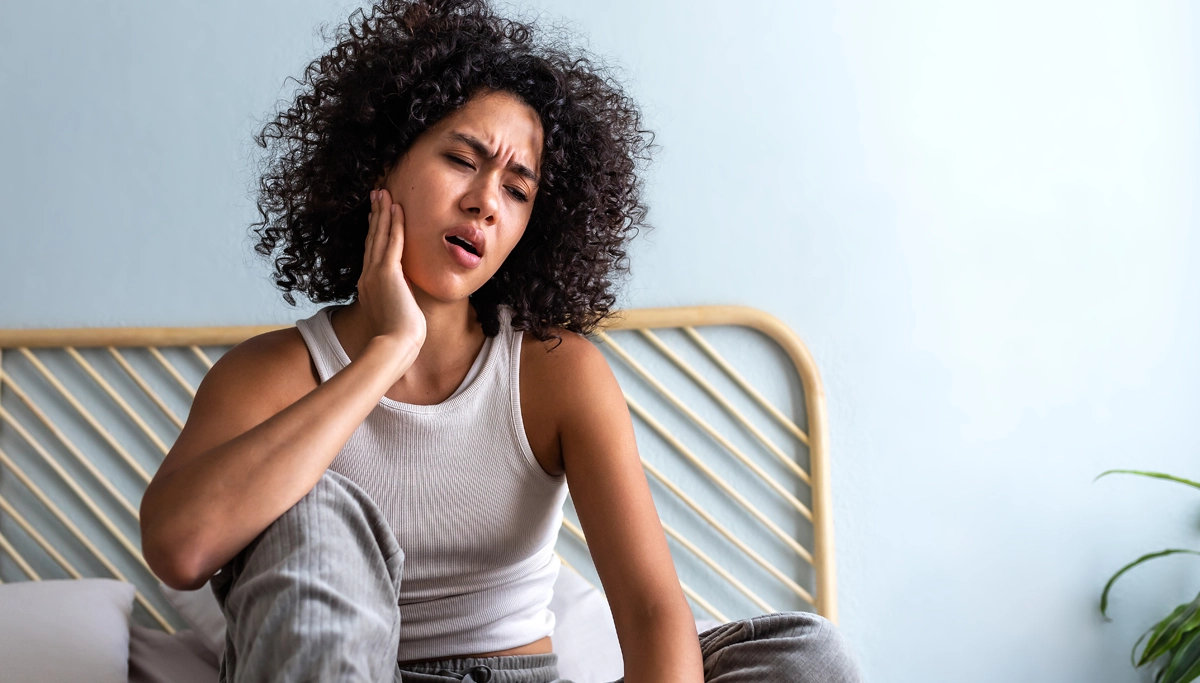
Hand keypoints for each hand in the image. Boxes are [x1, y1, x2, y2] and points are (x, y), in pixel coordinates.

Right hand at [357, 188, 426, 352]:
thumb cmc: (397, 339)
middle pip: (372, 239)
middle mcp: (368, 277)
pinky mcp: (388, 272)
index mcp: (368, 287)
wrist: (394, 346)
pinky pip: (392, 241)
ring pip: (379, 235)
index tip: (375, 217)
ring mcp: (376, 273)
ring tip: (383, 192)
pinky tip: (396, 207)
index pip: (372, 253)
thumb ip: (396, 304)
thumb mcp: (394, 317)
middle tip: (376, 195)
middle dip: (375, 216)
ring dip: (382, 212)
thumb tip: (404, 304)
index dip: (374, 233)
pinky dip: (394, 223)